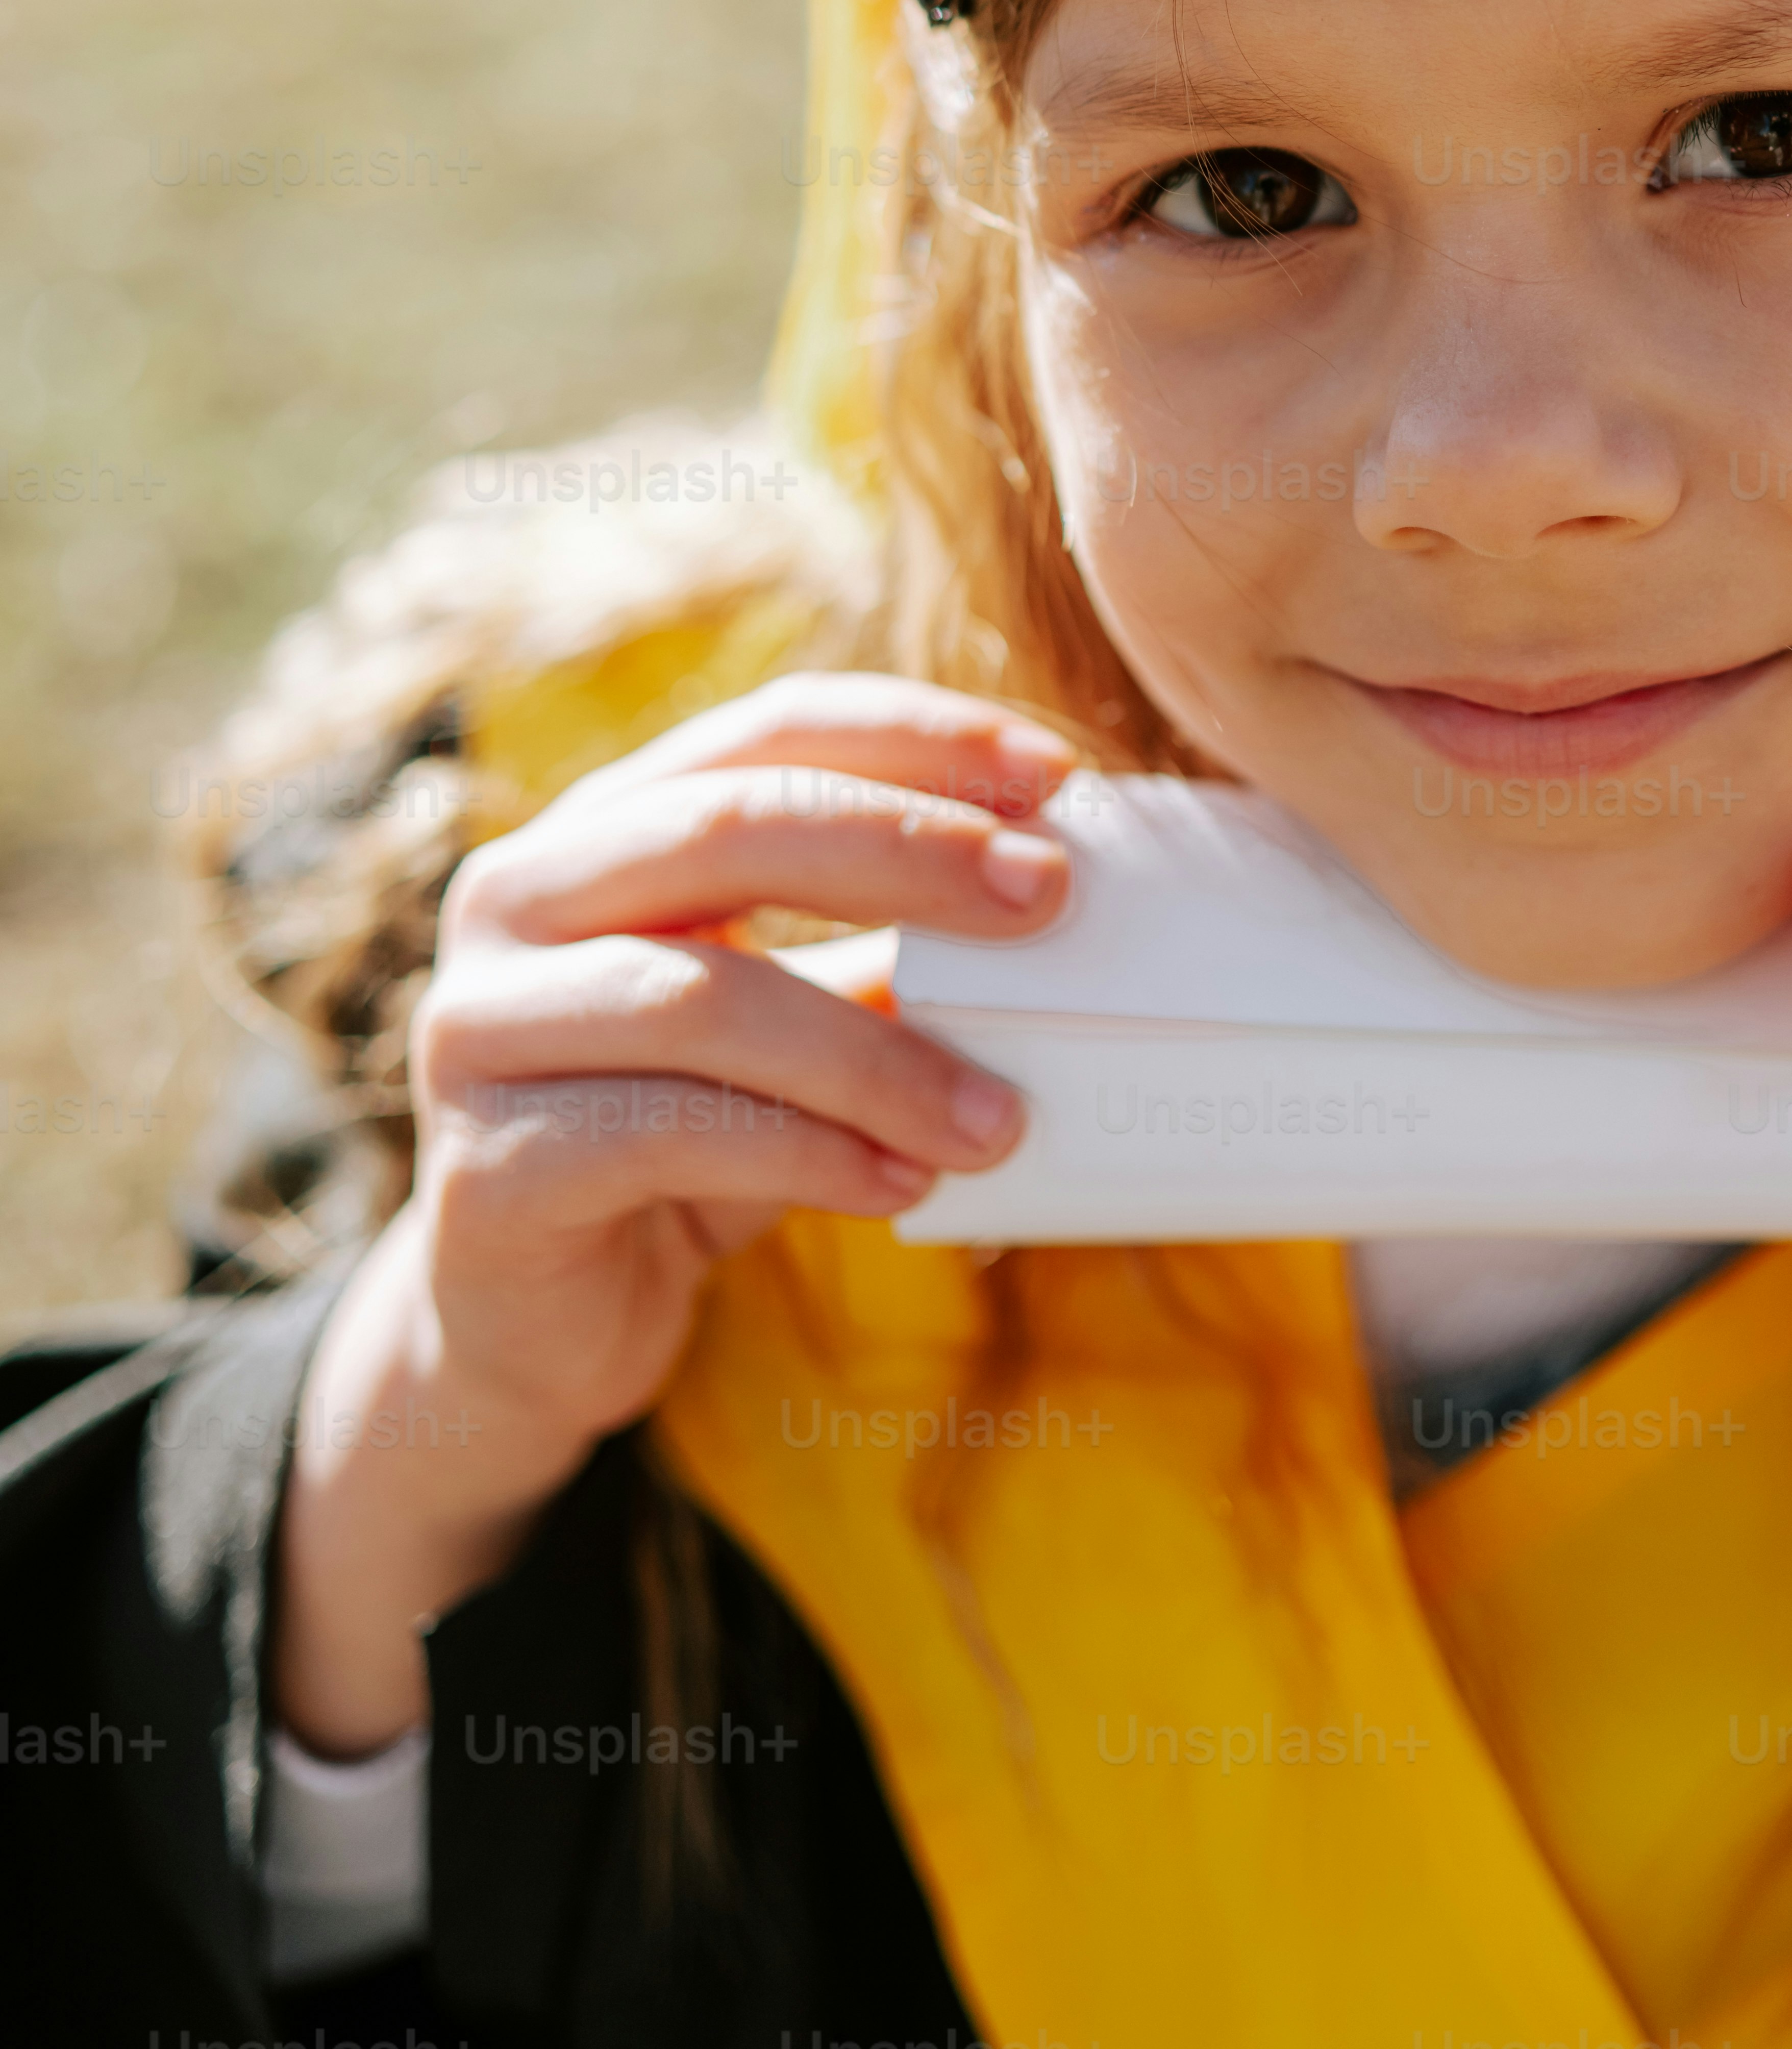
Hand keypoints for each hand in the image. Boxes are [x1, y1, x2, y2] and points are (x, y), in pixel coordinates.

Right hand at [273, 675, 1076, 1752]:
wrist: (540, 1318)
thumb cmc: (687, 1138)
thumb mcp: (798, 1024)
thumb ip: (886, 955)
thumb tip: (1051, 900)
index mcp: (603, 825)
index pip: (767, 730)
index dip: (912, 736)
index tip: (1054, 775)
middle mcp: (517, 896)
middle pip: (728, 827)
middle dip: (907, 852)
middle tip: (1047, 898)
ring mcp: (481, 1025)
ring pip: (704, 998)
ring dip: (879, 1056)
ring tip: (1000, 1117)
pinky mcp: (488, 1167)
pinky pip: (669, 1133)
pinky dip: (808, 1154)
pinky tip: (900, 1185)